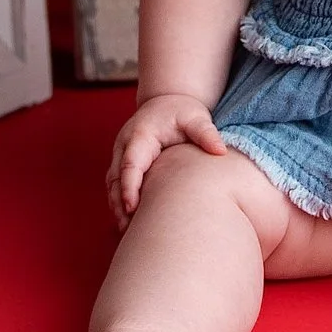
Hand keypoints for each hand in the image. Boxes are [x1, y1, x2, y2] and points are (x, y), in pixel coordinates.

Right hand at [105, 93, 227, 224]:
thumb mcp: (196, 118)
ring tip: (125, 229)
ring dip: (116, 204)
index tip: (131, 207)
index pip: (130, 163)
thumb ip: (206, 133)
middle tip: (126, 228)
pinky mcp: (123, 162)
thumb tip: (220, 151)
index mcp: (140, 135)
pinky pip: (116, 184)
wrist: (167, 102)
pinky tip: (128, 220)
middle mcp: (125, 144)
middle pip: (116, 177)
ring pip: (112, 183)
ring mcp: (121, 153)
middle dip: (119, 202)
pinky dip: (119, 201)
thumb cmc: (182, 111)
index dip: (129, 186)